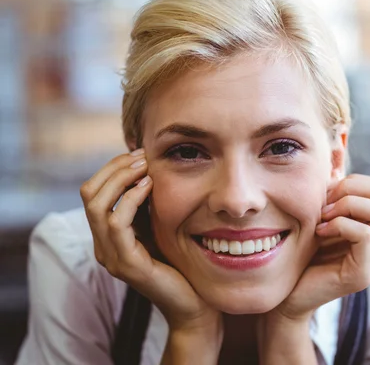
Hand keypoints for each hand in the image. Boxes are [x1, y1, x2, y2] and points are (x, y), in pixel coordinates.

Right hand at [79, 150, 221, 334]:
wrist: (194, 302)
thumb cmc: (180, 262)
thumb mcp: (159, 225)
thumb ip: (147, 204)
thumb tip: (146, 166)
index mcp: (107, 236)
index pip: (93, 191)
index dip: (112, 168)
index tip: (139, 153)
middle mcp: (103, 246)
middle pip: (89, 193)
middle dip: (114, 168)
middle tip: (142, 155)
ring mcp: (112, 256)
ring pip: (97, 206)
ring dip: (121, 179)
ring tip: (145, 167)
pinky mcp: (127, 264)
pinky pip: (117, 224)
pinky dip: (131, 199)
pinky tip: (149, 186)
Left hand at [272, 173, 369, 320]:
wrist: (285, 292)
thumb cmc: (301, 250)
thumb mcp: (318, 213)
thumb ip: (332, 190)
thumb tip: (338, 150)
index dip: (354, 182)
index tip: (325, 194)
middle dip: (351, 190)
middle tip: (324, 204)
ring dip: (348, 206)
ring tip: (322, 217)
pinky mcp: (364, 275)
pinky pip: (364, 234)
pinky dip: (340, 224)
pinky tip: (320, 232)